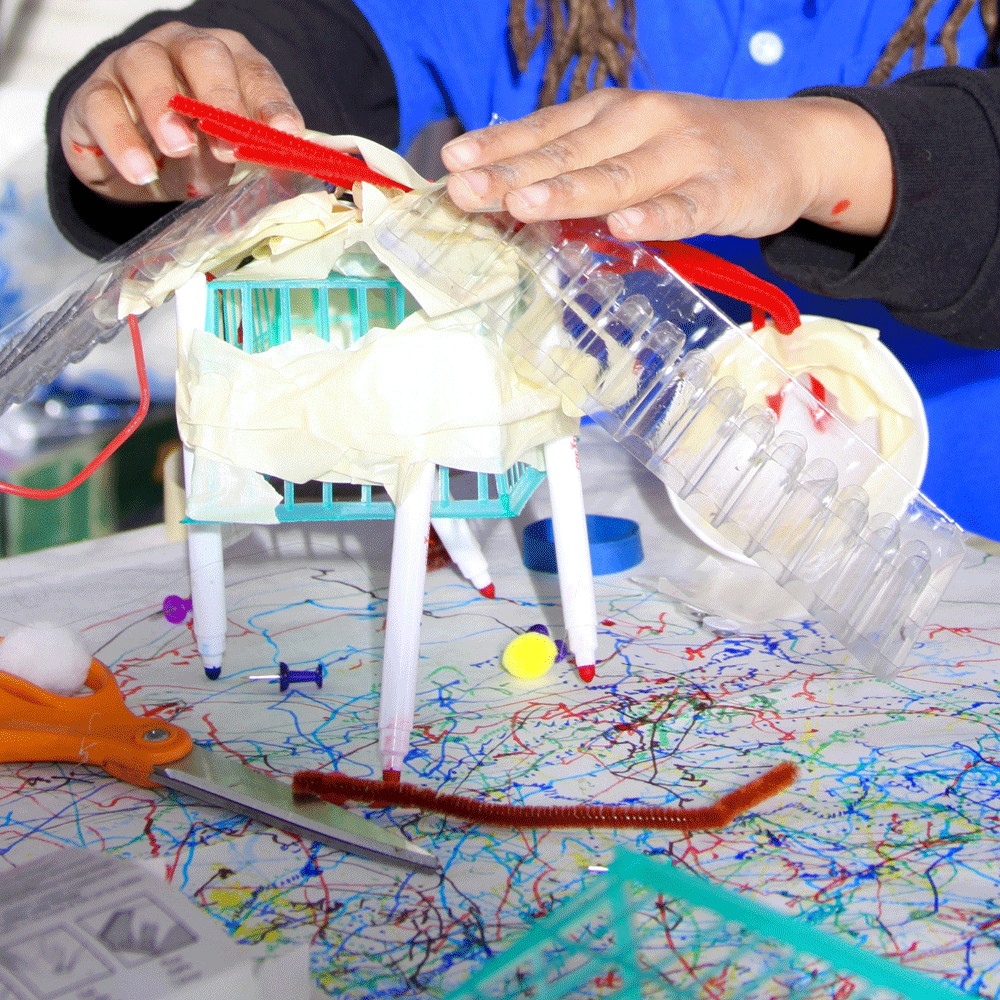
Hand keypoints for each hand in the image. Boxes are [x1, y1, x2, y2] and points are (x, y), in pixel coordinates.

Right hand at [60, 22, 303, 203]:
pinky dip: (121, 139)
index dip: (272, 104)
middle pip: (202, 54)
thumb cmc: (193, 152)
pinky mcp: (94, 93)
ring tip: (178, 148)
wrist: (134, 166)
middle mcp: (180, 49)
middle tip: (229, 145)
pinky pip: (103, 106)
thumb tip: (287, 166)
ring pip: (146, 67)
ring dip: (164, 108)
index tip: (286, 135)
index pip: (255, 73)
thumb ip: (251, 153)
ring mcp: (133, 63)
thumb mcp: (228, 155)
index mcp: (227, 60)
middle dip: (220, 99)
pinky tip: (140, 171)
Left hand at [441, 89, 892, 241]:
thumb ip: (577, 167)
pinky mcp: (722, 191)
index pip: (545, 131)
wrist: (785, 145)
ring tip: (522, 205)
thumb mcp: (627, 146)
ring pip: (619, 177)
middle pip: (569, 154)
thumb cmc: (687, 150)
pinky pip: (684, 208)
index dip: (498, 148)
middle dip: (513, 174)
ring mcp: (683, 155)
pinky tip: (623, 228)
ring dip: (569, 192)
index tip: (452, 165)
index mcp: (611, 113)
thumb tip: (507, 197)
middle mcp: (642, 124)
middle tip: (465, 191)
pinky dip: (655, 218)